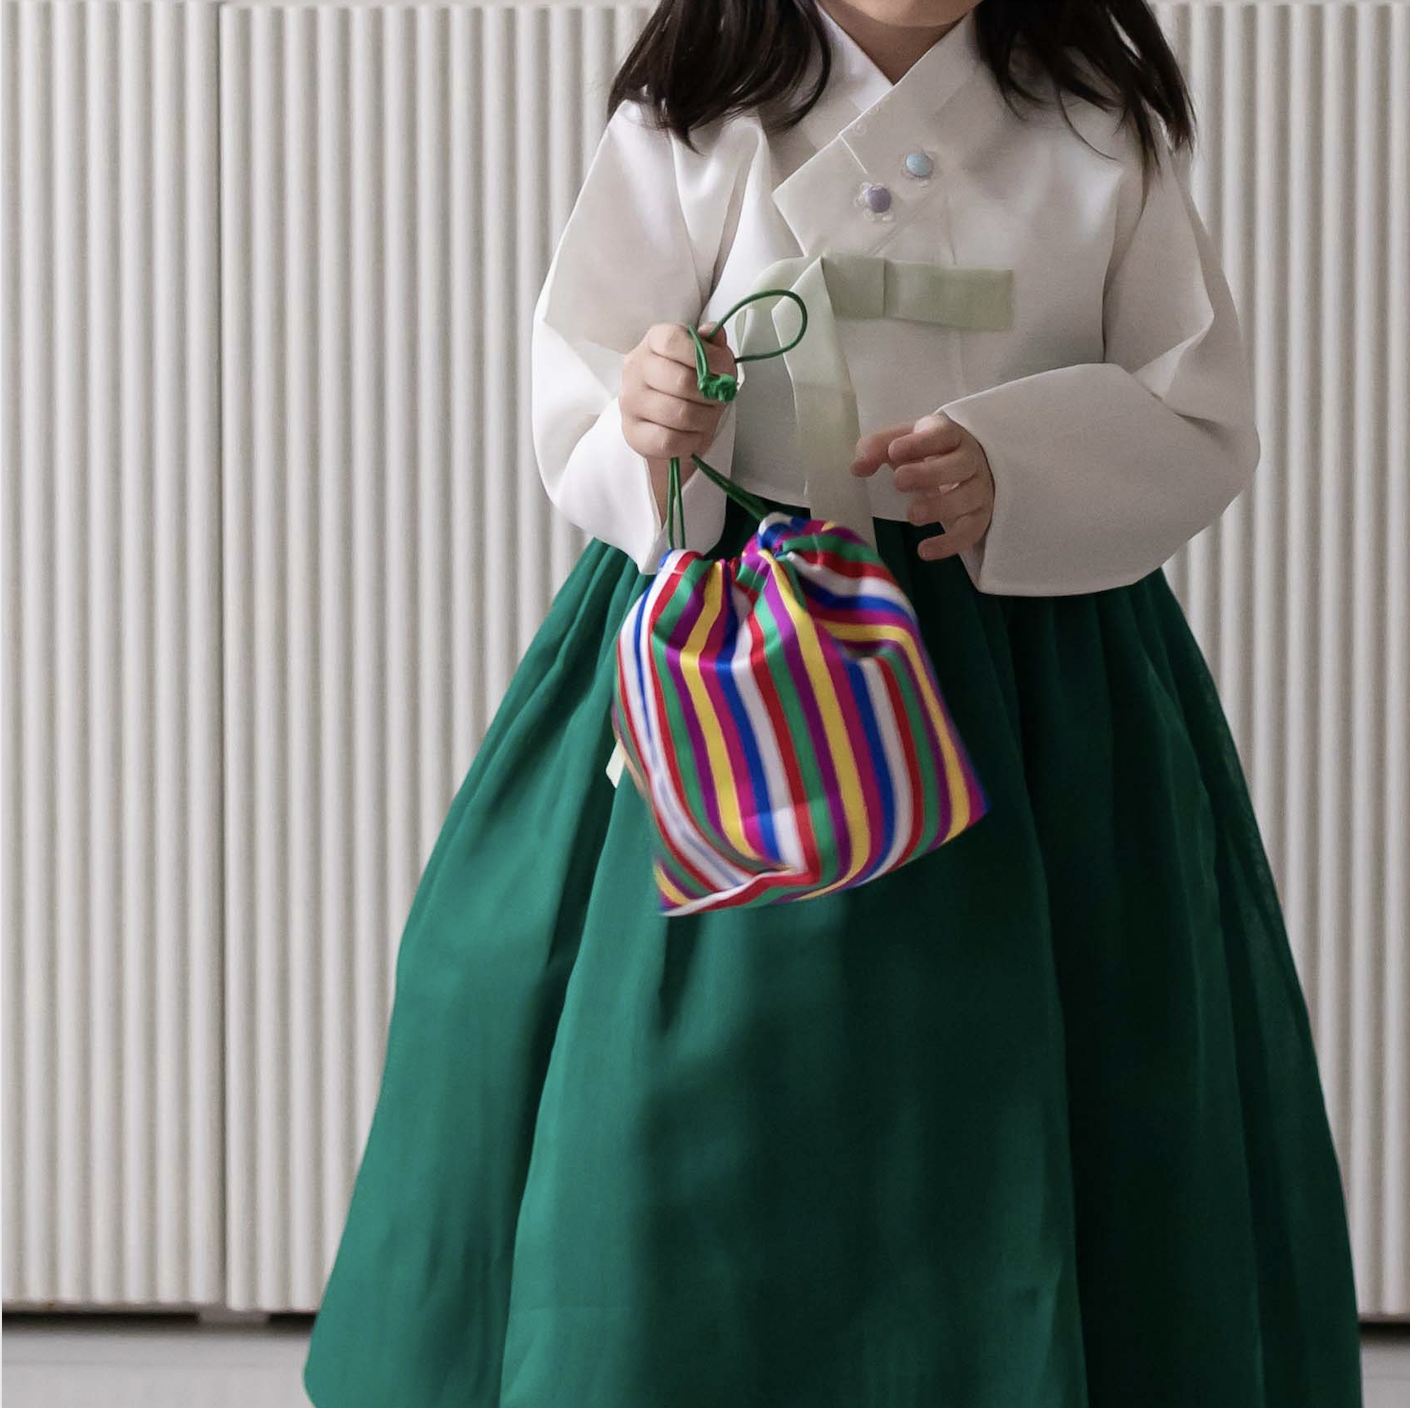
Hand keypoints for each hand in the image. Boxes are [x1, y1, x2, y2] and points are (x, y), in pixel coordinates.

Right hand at [621, 322, 736, 516]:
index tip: (724, 369)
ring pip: (679, 413)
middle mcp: (635, 368)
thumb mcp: (705, 358)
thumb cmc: (689, 384)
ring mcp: (630, 401)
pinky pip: (669, 440)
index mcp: (653, 342)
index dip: (704, 356)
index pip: (672, 341)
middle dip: (710, 395)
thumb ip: (712, 345)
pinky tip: (693, 436)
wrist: (668, 420)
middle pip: (681, 381)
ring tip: (707, 419)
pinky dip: (690, 441)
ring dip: (704, 420)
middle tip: (718, 400)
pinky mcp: (632, 433)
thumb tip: (714, 333)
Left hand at [851, 412, 994, 561]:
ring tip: (912, 515)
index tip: (893, 451)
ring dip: (940, 507)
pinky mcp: (980, 516)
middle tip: (899, 481)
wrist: (964, 470)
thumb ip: (877, 448)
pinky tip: (925, 551)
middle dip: (930, 473)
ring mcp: (979, 488)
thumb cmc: (927, 453)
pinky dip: (950, 543)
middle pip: (959, 464)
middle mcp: (970, 459)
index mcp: (949, 435)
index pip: (941, 434)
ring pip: (968, 497)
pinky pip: (970, 531)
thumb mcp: (901, 443)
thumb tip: (857, 467)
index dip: (919, 443)